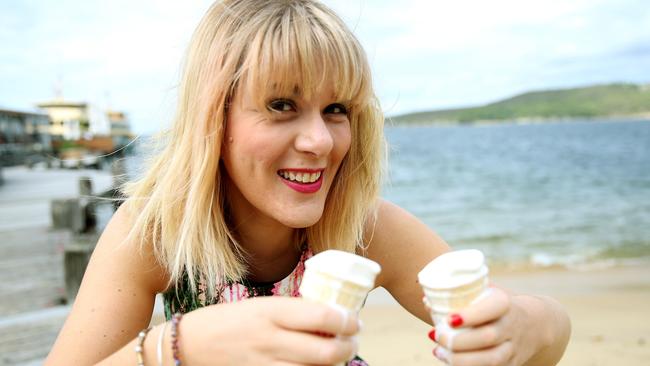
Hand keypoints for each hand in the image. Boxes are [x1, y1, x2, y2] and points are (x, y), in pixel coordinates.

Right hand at [179, 296, 359, 365]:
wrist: (188, 345)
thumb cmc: (229, 321)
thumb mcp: (260, 306)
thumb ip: (292, 312)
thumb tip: (331, 316)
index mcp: (271, 312)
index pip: (322, 316)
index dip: (347, 320)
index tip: (355, 320)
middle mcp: (269, 339)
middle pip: (325, 351)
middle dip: (349, 347)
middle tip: (354, 340)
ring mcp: (264, 365)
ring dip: (335, 365)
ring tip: (339, 355)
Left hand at [426, 288, 547, 365]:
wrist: (534, 324)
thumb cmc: (495, 305)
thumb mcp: (484, 293)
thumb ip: (458, 296)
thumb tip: (427, 302)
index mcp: (504, 303)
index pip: (491, 308)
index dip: (471, 315)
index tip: (449, 319)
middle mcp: (511, 326)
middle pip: (487, 337)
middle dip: (458, 340)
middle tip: (437, 335)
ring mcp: (513, 348)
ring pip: (490, 360)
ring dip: (460, 359)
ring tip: (439, 352)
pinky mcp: (511, 365)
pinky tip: (449, 362)